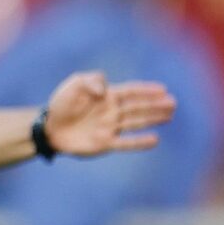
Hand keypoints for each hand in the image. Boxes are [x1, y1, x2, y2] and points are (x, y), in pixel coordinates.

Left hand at [43, 72, 177, 157]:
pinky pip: (126, 143)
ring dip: (153, 119)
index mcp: (108, 96)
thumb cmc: (62, 103)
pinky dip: (140, 142)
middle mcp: (113, 111)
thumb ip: (91, 81)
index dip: (146, 90)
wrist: (50, 127)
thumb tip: (105, 90)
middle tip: (173, 103)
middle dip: (156, 105)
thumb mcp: (74, 83)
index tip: (163, 89)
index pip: (131, 91)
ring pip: (136, 122)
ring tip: (170, 116)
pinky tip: (155, 140)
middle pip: (139, 107)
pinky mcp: (105, 143)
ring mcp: (110, 128)